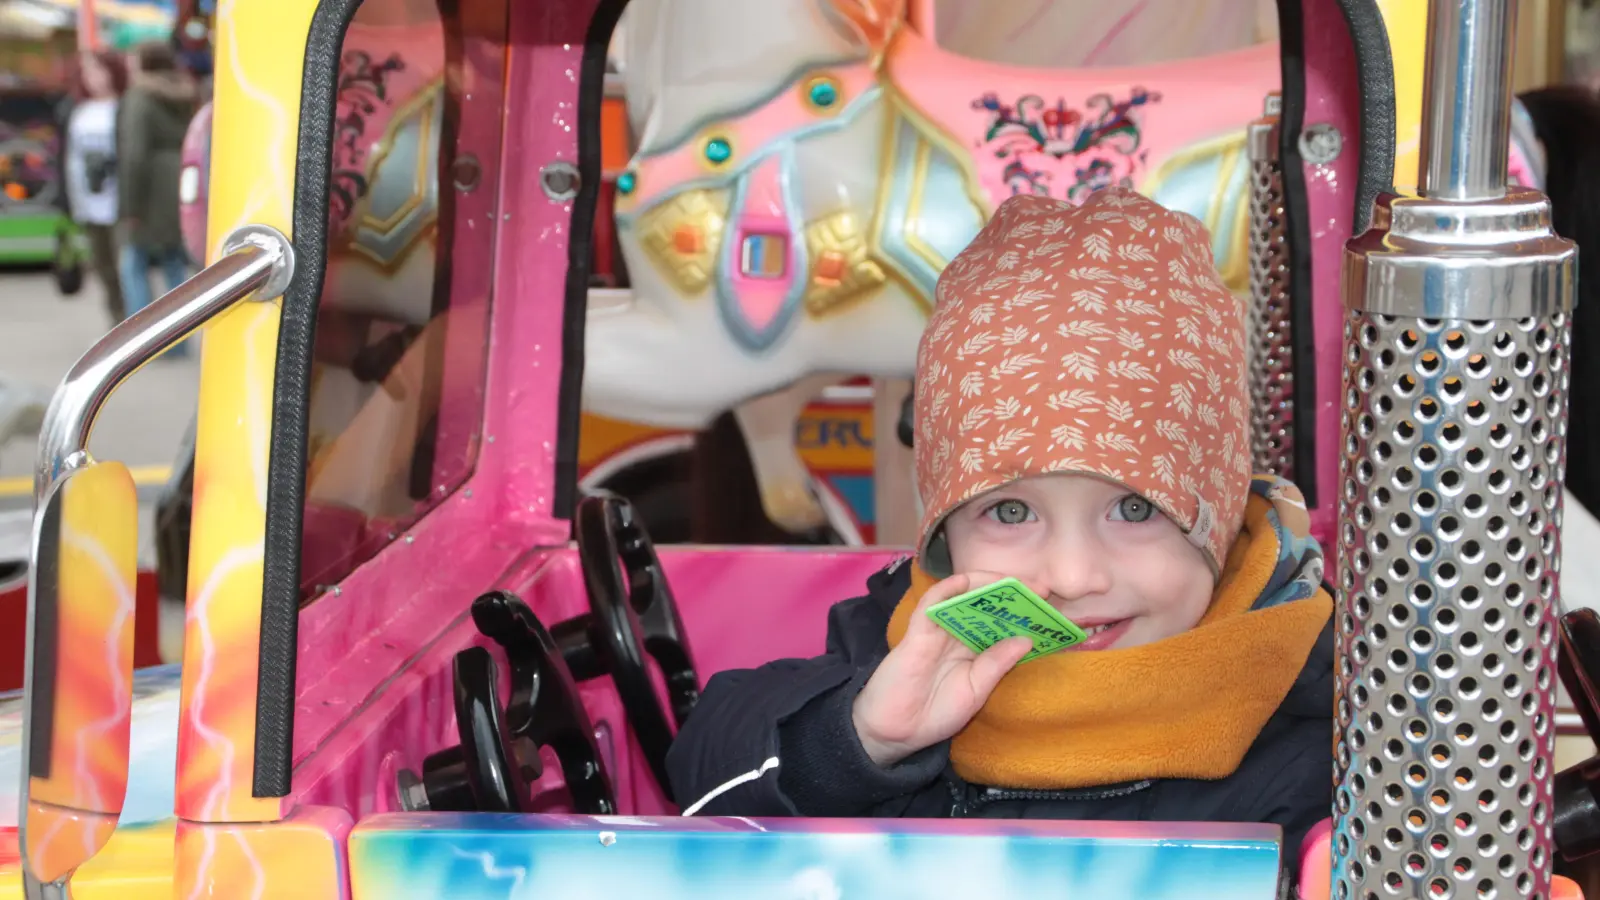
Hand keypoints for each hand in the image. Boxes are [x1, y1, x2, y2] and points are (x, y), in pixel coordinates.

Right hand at [851, 571, 1031, 767]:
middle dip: (1011, 595)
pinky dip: (946, 590)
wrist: (896, 732)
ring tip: (1011, 581)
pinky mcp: (917, 632)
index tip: (1048, 606)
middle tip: (1039, 588)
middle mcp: (958, 635)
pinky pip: (931, 604)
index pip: (1001, 624)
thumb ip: (996, 664)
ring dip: (985, 585)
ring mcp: (937, 631)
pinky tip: (965, 581)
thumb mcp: (976, 691)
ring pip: (962, 598)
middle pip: (985, 606)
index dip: (1022, 613)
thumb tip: (1026, 639)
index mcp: (974, 650)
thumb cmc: (935, 714)